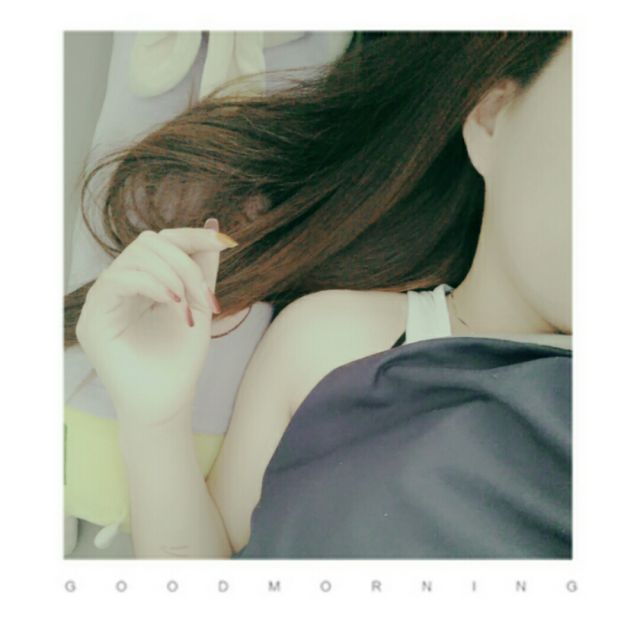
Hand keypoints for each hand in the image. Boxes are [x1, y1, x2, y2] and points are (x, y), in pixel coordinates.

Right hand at [75, 225, 237, 427]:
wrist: (168, 402)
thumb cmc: (182, 359)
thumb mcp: (199, 304)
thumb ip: (203, 267)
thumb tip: (213, 224)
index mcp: (143, 282)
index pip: (161, 242)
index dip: (190, 237)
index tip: (223, 244)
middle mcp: (120, 286)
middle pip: (149, 244)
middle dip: (185, 263)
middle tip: (205, 297)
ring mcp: (103, 301)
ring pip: (135, 257)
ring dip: (173, 277)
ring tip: (191, 309)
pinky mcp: (93, 319)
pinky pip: (118, 279)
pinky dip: (152, 285)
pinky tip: (173, 304)